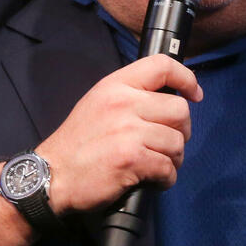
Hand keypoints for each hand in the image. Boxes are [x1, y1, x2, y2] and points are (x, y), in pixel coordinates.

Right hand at [35, 55, 202, 214]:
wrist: (51, 176)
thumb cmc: (77, 144)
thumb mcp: (98, 103)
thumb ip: (131, 96)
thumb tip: (168, 99)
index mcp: (116, 86)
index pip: (162, 65)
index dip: (186, 79)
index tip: (194, 94)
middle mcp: (123, 103)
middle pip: (180, 109)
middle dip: (182, 131)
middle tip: (169, 144)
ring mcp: (128, 131)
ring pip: (177, 142)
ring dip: (174, 158)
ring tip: (158, 164)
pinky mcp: (131, 158)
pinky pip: (168, 167)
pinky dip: (166, 178)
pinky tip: (152, 180)